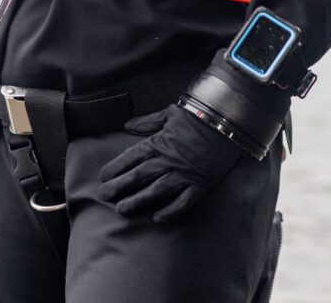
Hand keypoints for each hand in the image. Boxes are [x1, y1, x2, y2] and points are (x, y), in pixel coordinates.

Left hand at [99, 104, 242, 223]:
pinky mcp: (199, 185)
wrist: (228, 123)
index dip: (115, 167)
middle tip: (103, 196)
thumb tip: (127, 125)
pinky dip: (170, 211)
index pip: (131, 157)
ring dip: (137, 201)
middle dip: (119, 187)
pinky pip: (182, 202)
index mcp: (159, 142)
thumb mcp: (169, 113)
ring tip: (121, 210)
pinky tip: (157, 218)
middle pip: (138, 176)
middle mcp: (168, 160)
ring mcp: (184, 174)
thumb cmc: (197, 116)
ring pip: (155, 191)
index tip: (103, 176)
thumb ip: (147, 121)